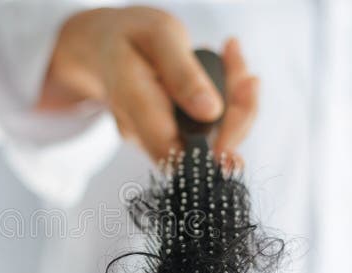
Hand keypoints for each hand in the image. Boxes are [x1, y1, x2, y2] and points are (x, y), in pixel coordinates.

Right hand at [38, 7, 258, 166]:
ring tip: (234, 57)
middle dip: (237, 120)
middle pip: (198, 151)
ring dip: (236, 107)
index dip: (210, 156)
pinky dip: (228, 103)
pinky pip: (205, 129)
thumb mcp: (159, 36)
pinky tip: (228, 65)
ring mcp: (154, 135)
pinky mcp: (167, 133)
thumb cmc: (129, 37)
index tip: (239, 142)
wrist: (102, 47)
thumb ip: (183, 74)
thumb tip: (211, 113)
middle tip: (248, 80)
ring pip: (207, 139)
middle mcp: (142, 130)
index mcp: (133, 103)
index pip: (172, 151)